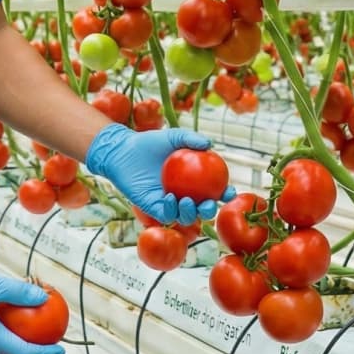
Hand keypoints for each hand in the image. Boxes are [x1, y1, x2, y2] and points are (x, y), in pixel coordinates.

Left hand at [84, 124, 234, 224]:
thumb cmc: (150, 143)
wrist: (124, 151)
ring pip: (186, 217)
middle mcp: (184, 194)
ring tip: (187, 200)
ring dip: (190, 213)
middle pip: (203, 209)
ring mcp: (169, 203)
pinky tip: (170, 198)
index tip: (229, 191)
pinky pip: (166, 215)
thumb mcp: (173, 137)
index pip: (214, 190)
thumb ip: (190, 138)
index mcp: (193, 180)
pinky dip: (171, 210)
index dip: (225, 194)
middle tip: (209, 204)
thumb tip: (209, 144)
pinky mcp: (153, 208)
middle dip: (210, 211)